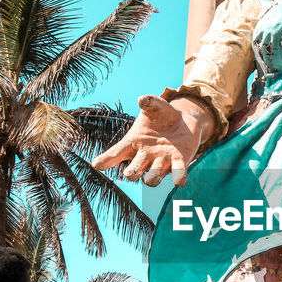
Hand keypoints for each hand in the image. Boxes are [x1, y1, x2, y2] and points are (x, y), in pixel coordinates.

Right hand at [91, 94, 206, 186]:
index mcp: (134, 143)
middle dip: (131, 172)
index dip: (106, 159)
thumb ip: (149, 102)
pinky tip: (179, 182)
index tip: (96, 165)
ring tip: (149, 180)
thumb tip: (142, 99)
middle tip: (129, 174)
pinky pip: (178, 173)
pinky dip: (179, 177)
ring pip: (153, 176)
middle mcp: (145, 156)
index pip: (116, 153)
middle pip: (134, 170)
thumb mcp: (155, 106)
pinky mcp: (179, 162)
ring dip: (151, 178)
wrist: (184, 120)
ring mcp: (162, 161)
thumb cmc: (162, 115)